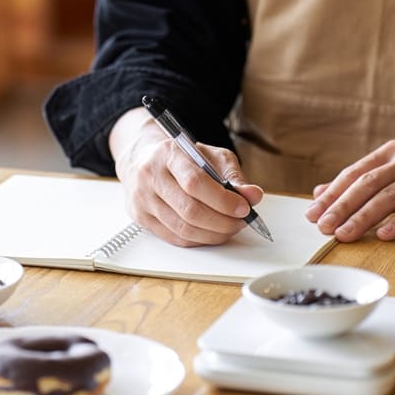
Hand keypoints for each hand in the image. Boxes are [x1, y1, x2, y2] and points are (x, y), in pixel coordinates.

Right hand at [110, 109, 263, 245]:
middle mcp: (150, 176)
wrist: (143, 159)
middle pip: (189, 210)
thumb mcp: (210, 156)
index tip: (243, 208)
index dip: (222, 200)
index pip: (195, 183)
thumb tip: (253, 196)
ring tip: (229, 229)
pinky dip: (198, 240)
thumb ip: (233, 175)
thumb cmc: (182, 157)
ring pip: (182, 228)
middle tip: (240, 223)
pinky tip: (211, 233)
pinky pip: (174, 238)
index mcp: (168, 154)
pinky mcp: (141, 218)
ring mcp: (142, 199)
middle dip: (222, 222)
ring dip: (213, 234)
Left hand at [304, 139, 394, 241]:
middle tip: (323, 227)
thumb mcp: (393, 180)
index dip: (331, 194)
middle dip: (341, 207)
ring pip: (388, 196)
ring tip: (345, 235)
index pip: (353, 173)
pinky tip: (383, 235)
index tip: (312, 214)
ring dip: (363, 217)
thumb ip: (359, 185)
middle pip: (367, 184)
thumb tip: (318, 192)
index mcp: (390, 153)